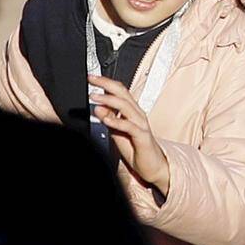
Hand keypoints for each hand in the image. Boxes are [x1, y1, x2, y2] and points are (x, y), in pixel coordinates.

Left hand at [88, 74, 164, 190]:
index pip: (120, 91)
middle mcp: (137, 114)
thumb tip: (97, 107)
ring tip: (94, 97)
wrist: (153, 166)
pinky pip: (129, 126)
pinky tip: (106, 119)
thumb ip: (109, 119)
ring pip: (125, 106)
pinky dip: (117, 121)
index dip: (106, 82)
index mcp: (132, 111)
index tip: (92, 78)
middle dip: (106, 84)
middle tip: (92, 80)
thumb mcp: (118, 132)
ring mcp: (141, 124)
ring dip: (108, 100)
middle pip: (123, 93)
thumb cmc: (136, 148)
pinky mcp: (142, 136)